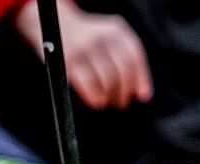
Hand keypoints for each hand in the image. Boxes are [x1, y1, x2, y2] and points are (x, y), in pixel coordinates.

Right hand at [13, 0, 151, 109]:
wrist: (55, 24)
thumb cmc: (90, 41)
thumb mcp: (111, 41)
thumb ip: (129, 63)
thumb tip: (144, 95)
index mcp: (116, 30)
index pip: (135, 58)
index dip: (141, 80)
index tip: (143, 96)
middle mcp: (102, 36)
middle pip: (123, 72)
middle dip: (125, 92)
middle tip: (121, 101)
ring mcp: (85, 47)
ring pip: (108, 80)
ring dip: (111, 97)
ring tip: (109, 101)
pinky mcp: (69, 60)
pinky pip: (89, 85)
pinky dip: (96, 97)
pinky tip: (97, 102)